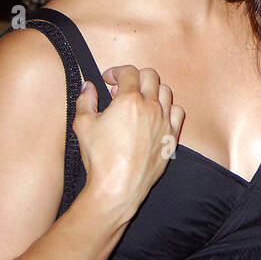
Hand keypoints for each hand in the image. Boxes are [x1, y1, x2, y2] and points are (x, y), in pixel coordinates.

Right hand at [72, 66, 184, 222]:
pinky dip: (167, 108)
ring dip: (151, 90)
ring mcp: (164, 122)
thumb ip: (85, 100)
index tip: (108, 80)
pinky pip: (177, 112)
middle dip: (134, 77)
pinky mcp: (171, 137)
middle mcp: (151, 107)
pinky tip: (155, 114)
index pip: (128, 72)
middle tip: (121, 89)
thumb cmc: (100, 158)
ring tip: (138, 101)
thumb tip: (88, 87)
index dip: (116, 72)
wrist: (118, 187)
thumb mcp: (83, 124)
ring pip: (166, 92)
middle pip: (150, 76)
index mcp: (129, 100)